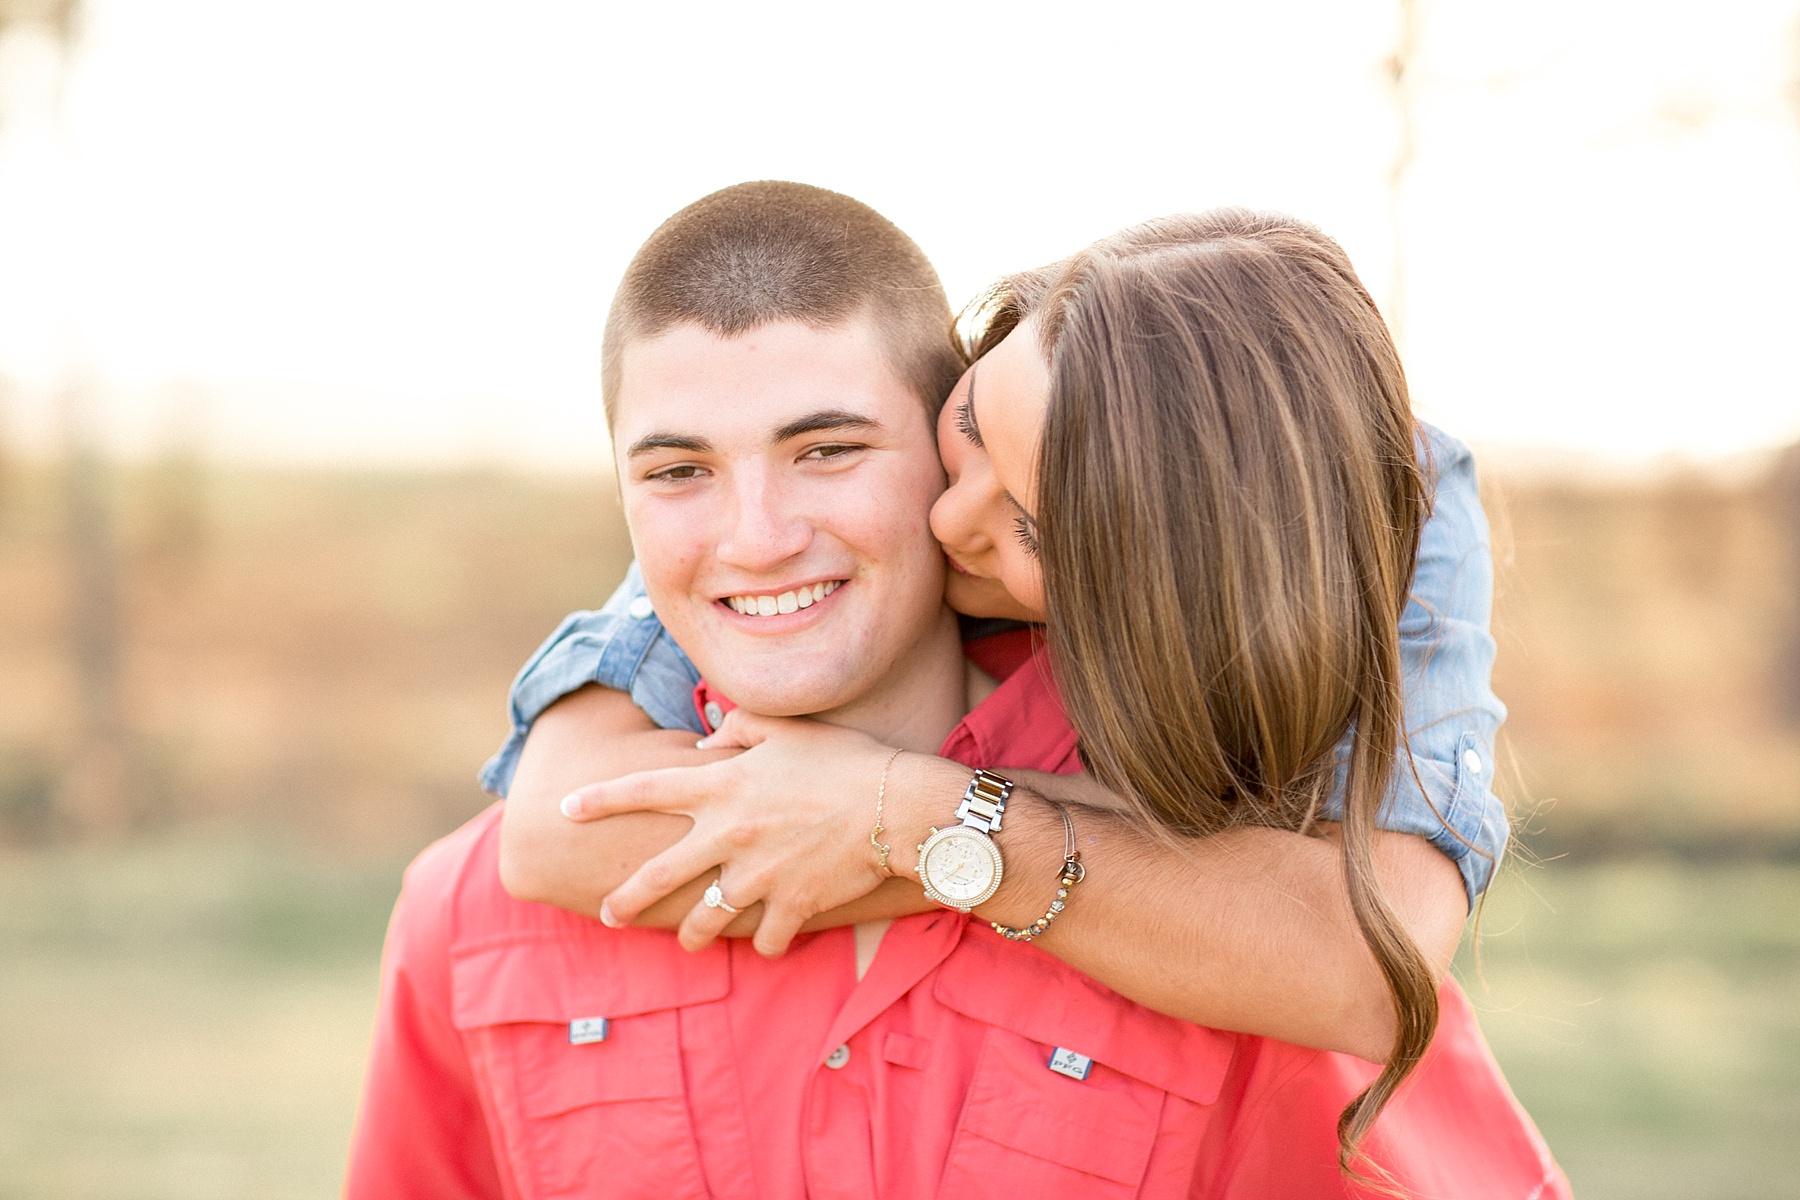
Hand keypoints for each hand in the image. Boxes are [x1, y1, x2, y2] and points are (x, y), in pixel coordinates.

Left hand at [558, 710, 900, 956]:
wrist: (897, 807)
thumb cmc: (844, 759)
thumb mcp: (786, 728)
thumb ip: (737, 730)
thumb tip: (704, 745)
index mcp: (721, 786)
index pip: (644, 790)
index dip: (600, 799)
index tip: (566, 808)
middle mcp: (728, 834)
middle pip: (659, 876)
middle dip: (626, 900)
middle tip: (607, 915)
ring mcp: (756, 876)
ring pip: (704, 919)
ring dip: (690, 934)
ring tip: (685, 942)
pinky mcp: (790, 906)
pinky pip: (765, 939)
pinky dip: (765, 943)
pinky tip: (767, 944)